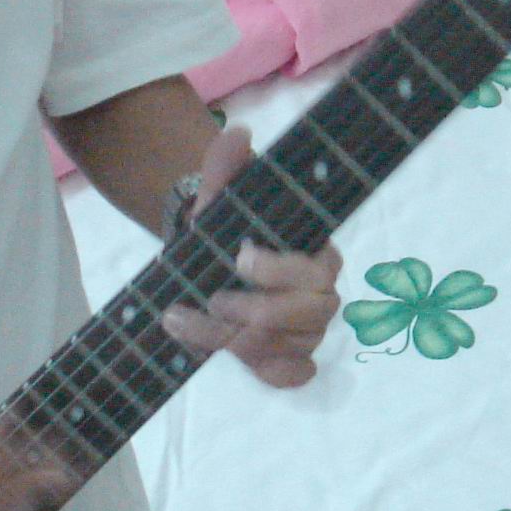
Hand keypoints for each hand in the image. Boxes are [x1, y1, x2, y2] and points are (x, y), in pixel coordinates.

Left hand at [159, 124, 342, 389]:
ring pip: (291, 347)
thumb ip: (226, 168)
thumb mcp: (221, 199)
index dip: (279, 270)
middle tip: (213, 298)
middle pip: (311, 315)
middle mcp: (322, 295)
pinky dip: (265, 371)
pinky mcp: (293, 360)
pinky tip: (222, 354)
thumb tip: (236, 134)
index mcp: (318, 254)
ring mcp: (310, 333)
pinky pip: (293, 376)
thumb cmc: (226, 232)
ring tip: (187, 319)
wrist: (209, 264)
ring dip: (233, 339)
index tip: (239, 256)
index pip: (316, 270)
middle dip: (255, 310)